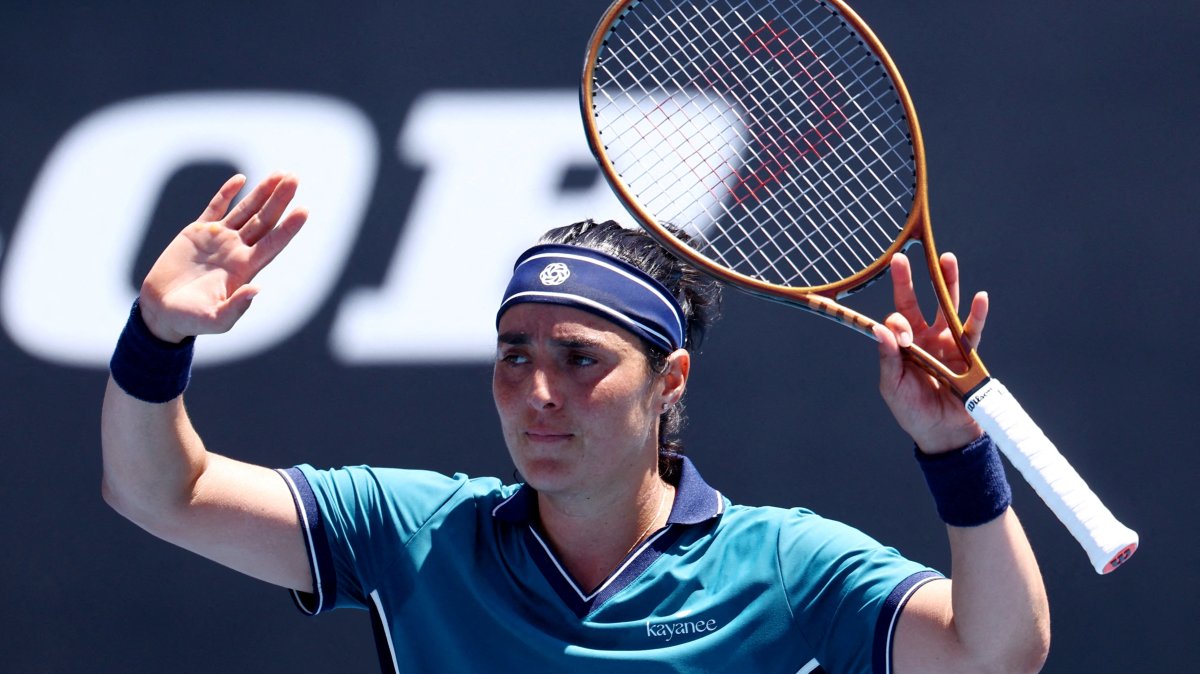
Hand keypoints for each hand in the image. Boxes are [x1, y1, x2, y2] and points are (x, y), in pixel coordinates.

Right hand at [139, 173, 307, 342]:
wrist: (161, 310)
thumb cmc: (191, 320)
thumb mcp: (215, 320)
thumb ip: (236, 308)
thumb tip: (256, 289)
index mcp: (245, 269)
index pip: (273, 243)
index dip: (289, 228)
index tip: (305, 210)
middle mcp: (237, 250)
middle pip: (265, 220)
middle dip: (280, 200)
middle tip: (295, 178)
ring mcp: (219, 239)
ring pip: (246, 210)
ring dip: (263, 192)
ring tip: (280, 174)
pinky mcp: (198, 232)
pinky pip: (216, 207)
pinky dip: (227, 193)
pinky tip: (241, 179)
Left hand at [872, 251, 986, 453]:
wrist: (943, 434)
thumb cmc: (912, 411)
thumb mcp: (893, 387)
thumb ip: (888, 358)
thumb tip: (879, 328)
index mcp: (901, 345)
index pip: (896, 320)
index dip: (898, 323)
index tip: (905, 338)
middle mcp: (923, 338)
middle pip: (917, 302)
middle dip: (910, 280)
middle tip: (903, 257)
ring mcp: (946, 342)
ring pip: (946, 307)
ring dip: (948, 283)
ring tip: (947, 258)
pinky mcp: (967, 352)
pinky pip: (972, 330)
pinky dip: (977, 313)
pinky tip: (980, 296)